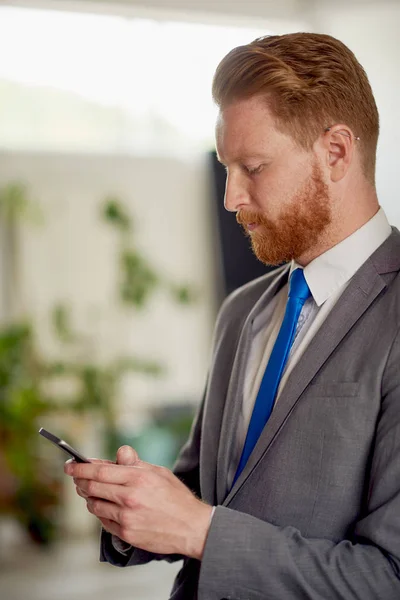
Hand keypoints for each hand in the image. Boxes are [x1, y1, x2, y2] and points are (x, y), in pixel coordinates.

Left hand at [64, 446, 212, 559]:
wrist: (192, 527)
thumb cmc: (176, 497)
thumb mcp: (159, 472)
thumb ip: (135, 463)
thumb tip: (119, 452)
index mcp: (137, 478)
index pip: (99, 471)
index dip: (80, 468)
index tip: (70, 465)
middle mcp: (129, 498)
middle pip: (91, 487)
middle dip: (79, 481)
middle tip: (76, 478)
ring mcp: (126, 518)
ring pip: (94, 505)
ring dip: (89, 497)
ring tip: (92, 492)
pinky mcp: (126, 534)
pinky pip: (103, 521)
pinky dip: (100, 512)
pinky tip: (106, 507)